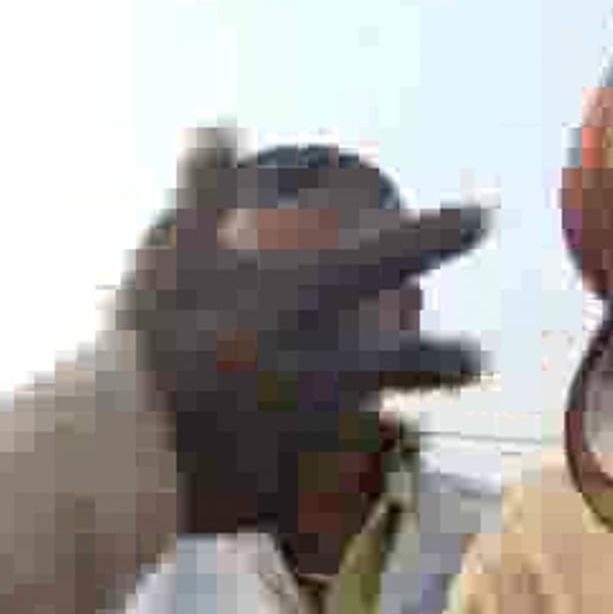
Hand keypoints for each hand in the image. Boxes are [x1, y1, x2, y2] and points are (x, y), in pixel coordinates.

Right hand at [117, 127, 488, 534]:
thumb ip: (203, 191)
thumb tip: (217, 125)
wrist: (127, 450)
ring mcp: (304, 434)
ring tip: (409, 423)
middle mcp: (319, 369)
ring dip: (390, 420)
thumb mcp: (173, 252)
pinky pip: (302, 485)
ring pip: (365, 425)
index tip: (485, 218)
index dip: (438, 235)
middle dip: (443, 362)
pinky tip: (317, 481)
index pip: (385, 259)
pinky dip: (309, 480)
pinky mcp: (276, 487)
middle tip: (481, 360)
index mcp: (297, 304)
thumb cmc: (151, 340)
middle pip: (398, 364)